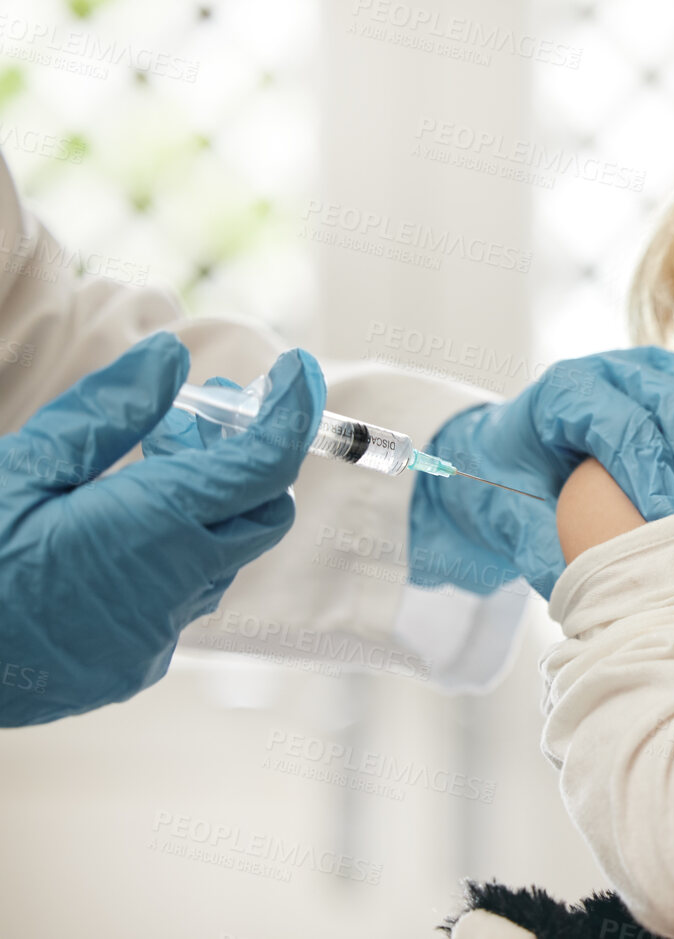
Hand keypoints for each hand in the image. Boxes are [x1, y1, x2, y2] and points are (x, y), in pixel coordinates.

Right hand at [0, 333, 323, 725]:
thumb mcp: (21, 470)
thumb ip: (107, 414)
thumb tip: (170, 358)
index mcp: (152, 532)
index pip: (262, 466)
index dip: (289, 414)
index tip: (295, 373)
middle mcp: (175, 590)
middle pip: (261, 511)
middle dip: (245, 457)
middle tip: (197, 415)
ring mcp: (158, 636)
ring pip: (223, 556)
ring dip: (207, 505)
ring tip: (145, 461)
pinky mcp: (135, 666)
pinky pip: (182, 598)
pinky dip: (173, 552)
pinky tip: (114, 529)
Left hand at [408, 340, 673, 599]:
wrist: (519, 451)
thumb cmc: (513, 483)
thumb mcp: (508, 516)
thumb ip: (540, 547)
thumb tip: (591, 586)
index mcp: (566, 390)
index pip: (619, 422)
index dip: (649, 470)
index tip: (668, 518)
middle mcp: (618, 368)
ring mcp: (661, 366)